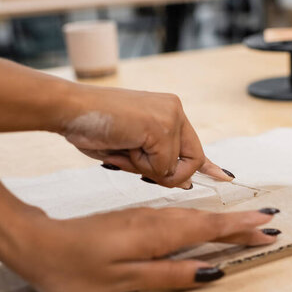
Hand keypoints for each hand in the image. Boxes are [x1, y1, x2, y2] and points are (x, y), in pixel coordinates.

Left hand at [9, 206, 279, 291]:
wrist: (33, 242)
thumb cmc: (73, 267)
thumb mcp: (121, 279)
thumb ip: (168, 274)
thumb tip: (211, 272)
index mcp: (155, 234)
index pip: (208, 229)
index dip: (240, 228)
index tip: (269, 226)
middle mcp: (154, 219)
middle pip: (206, 220)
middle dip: (239, 223)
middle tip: (269, 225)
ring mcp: (143, 216)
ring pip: (192, 217)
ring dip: (222, 220)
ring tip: (245, 225)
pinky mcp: (133, 219)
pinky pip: (176, 217)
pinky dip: (198, 220)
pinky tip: (201, 226)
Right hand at [60, 86, 232, 187]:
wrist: (68, 109)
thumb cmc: (92, 128)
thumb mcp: (131, 149)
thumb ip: (158, 163)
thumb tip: (187, 183)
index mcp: (168, 112)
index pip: (195, 145)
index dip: (208, 165)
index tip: (224, 176)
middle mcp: (175, 110)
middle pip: (193, 162)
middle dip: (165, 173)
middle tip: (133, 159)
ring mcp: (171, 116)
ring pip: (176, 167)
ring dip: (146, 168)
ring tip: (122, 146)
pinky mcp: (162, 126)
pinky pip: (163, 166)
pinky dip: (140, 165)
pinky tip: (123, 144)